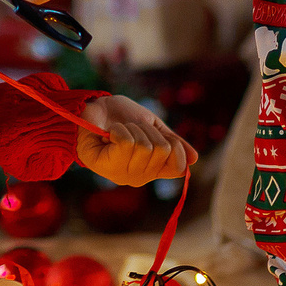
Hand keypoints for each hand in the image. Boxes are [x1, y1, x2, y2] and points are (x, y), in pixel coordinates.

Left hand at [75, 95, 196, 186]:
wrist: (91, 109)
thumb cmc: (119, 117)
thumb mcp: (152, 126)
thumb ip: (173, 141)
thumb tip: (195, 159)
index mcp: (153, 168)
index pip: (178, 167)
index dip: (176, 147)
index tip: (162, 135)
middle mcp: (141, 176)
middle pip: (163, 150)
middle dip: (148, 130)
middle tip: (131, 129)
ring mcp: (124, 174)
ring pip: (145, 146)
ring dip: (132, 129)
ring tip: (118, 131)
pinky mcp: (108, 168)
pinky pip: (127, 144)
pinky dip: (119, 130)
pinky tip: (109, 135)